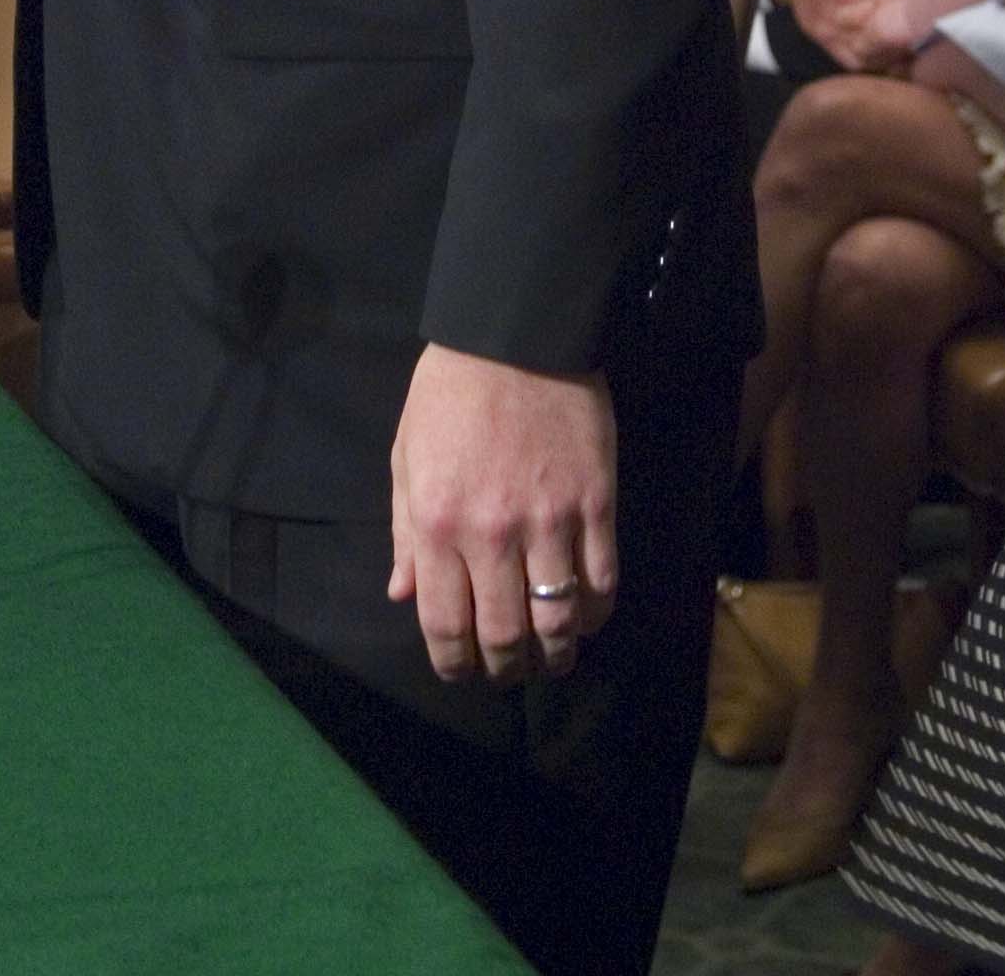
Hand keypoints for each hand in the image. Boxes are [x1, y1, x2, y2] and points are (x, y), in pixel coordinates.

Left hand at [388, 346, 616, 684]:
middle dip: (507, 668)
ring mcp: (549, 522)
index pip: (444, 625)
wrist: (515, 333)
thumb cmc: (450, 393)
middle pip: (505, 635)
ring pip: (558, 619)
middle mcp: (491, 535)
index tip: (464, 672)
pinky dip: (594, 610)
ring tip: (553, 657)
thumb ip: (403, 534)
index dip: (455, 664)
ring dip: (556, 653)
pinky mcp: (596, 505)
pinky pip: (602, 580)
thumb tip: (403, 596)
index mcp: (435, 524)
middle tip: (511, 671)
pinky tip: (585, 614)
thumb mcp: (407, 458)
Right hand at [811, 0, 931, 76]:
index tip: (937, 21)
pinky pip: (857, 62)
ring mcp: (833, 24)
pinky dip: (877, 66)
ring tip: (915, 58)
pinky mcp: (827, 42)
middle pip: (885, 30)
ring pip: (872, 51)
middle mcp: (846, 1)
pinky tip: (892, 64)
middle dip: (909, 39)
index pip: (899, 1)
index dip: (920, 14)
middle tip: (932, 46)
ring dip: (896, 57)